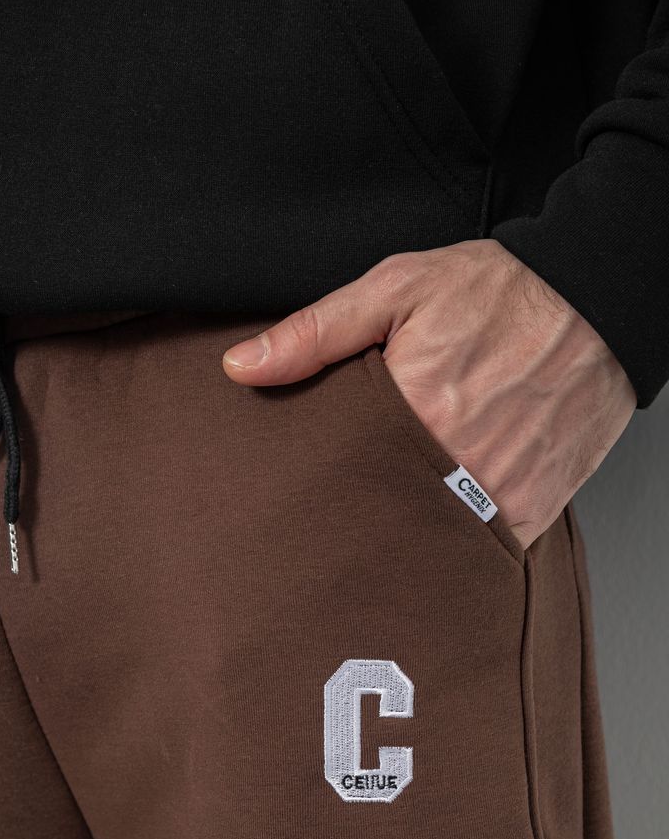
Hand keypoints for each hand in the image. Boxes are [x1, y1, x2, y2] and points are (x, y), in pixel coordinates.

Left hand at [222, 239, 636, 548]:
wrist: (599, 303)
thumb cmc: (499, 293)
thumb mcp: (398, 288)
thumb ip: (315, 333)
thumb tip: (240, 367)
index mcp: (417, 409)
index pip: (341, 477)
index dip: (314, 492)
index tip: (294, 500)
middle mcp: (462, 461)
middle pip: (382, 517)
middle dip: (354, 522)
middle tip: (326, 525)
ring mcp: (503, 493)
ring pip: (431, 543)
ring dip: (404, 538)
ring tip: (377, 528)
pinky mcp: (534, 509)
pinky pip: (481, 549)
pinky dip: (456, 545)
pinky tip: (432, 530)